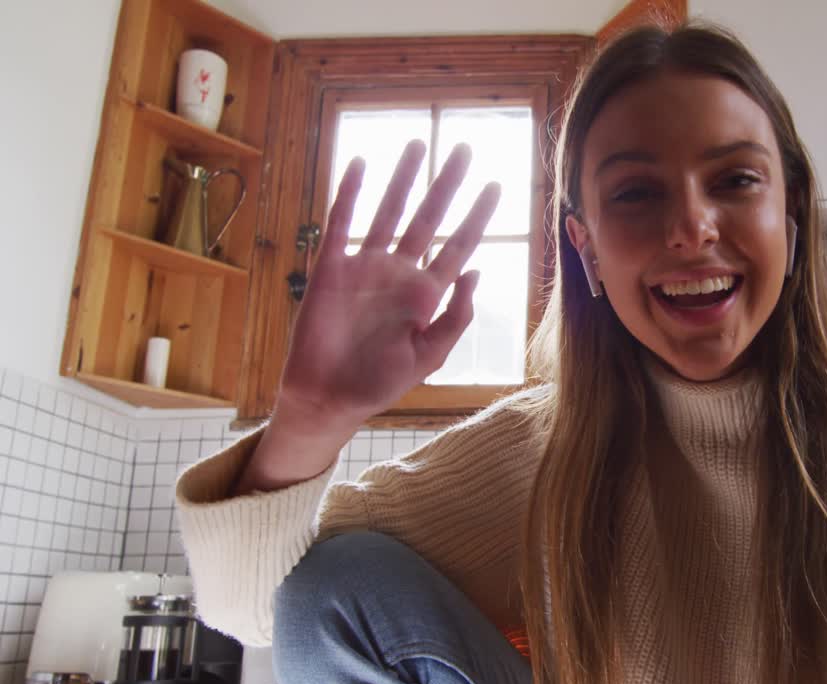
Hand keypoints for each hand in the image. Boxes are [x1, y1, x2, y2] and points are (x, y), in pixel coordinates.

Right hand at [239, 141, 498, 491]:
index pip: (459, 245)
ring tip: (420, 143)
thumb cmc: (380, 382)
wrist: (329, 397)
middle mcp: (399, 273)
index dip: (478, 217)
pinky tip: (360, 164)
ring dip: (404, 179)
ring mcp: (366, 267)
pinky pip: (341, 223)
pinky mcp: (331, 268)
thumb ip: (455, 317)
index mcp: (427, 294)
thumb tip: (476, 272)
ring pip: (389, 211)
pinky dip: (349, 193)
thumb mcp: (430, 355)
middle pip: (429, 218)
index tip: (496, 186)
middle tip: (465, 149)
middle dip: (447, 185)